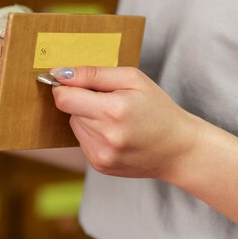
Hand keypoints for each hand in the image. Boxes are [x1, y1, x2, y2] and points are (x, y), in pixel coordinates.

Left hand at [49, 66, 200, 181]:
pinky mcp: (99, 165)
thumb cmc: (158, 109)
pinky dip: (93, 134)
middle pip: (69, 110)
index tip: (71, 82)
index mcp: (113, 110)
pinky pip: (82, 140)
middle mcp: (105, 136)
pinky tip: (116, 134)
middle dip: (83, 101)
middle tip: (111, 102)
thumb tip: (58, 73)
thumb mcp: (132, 79)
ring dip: (88, 118)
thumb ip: (92, 74)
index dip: (64, 87)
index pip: (63, 98)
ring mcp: (101, 154)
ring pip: (74, 125)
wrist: (179, 149)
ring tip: (117, 120)